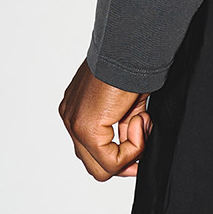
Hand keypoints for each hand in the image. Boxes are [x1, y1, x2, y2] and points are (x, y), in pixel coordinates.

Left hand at [58, 61, 149, 181]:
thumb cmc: (131, 64)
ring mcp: (74, 124)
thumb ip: (123, 132)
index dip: (120, 155)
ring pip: (100, 169)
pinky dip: (132, 148)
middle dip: (123, 160)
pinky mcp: (85, 128)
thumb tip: (131, 164)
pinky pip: (110, 161)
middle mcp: (71, 117)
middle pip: (94, 165)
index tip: (140, 138)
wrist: (130, 44)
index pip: (92, 151)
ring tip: (140, 120)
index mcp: (77, 109)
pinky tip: (138, 119)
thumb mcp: (126, 106)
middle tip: (142, 139)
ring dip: (129, 152)